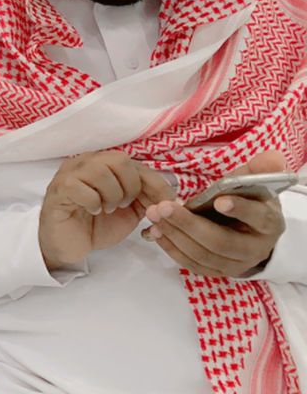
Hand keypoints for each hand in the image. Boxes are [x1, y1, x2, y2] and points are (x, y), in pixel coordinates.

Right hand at [38, 150, 174, 269]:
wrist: (68, 245)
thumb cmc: (96, 225)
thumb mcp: (129, 211)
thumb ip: (145, 198)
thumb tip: (168, 193)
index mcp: (103, 163)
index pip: (135, 163)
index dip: (155, 183)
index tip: (166, 204)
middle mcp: (85, 162)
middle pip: (119, 160)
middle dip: (130, 187)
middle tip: (125, 205)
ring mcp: (69, 174)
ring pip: (100, 171)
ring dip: (111, 196)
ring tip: (108, 209)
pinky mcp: (58, 189)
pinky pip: (81, 188)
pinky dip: (94, 202)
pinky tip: (93, 211)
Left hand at [143, 151, 289, 277]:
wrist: (250, 231)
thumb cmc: (249, 201)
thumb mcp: (256, 184)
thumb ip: (260, 169)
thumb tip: (273, 157)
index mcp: (269, 224)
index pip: (258, 218)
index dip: (240, 209)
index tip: (219, 200)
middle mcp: (255, 249)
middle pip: (221, 242)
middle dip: (189, 225)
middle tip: (162, 206)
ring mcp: (236, 264)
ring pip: (203, 255)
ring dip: (174, 235)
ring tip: (153, 214)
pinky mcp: (218, 272)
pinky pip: (193, 265)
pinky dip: (172, 248)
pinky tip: (156, 231)